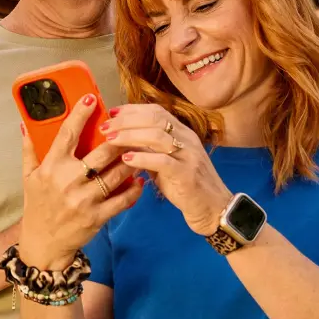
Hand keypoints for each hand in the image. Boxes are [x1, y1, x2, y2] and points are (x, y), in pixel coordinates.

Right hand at [18, 94, 142, 269]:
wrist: (43, 243)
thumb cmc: (37, 206)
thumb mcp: (28, 177)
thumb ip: (30, 149)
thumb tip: (25, 123)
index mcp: (51, 167)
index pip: (67, 133)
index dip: (80, 114)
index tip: (91, 97)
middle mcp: (68, 181)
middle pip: (102, 152)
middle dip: (120, 138)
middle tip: (131, 127)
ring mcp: (84, 200)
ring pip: (117, 173)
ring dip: (131, 160)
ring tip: (141, 149)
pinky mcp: (97, 217)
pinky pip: (123, 199)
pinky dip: (135, 188)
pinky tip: (141, 179)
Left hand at [102, 104, 230, 235]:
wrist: (213, 208)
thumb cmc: (185, 185)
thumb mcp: (165, 162)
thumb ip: (148, 149)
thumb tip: (122, 138)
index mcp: (182, 132)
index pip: (156, 111)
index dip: (132, 109)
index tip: (111, 113)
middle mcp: (187, 139)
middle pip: (154, 119)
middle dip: (126, 121)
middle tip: (105, 127)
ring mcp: (188, 155)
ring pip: (157, 136)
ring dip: (130, 136)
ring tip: (110, 140)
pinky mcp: (186, 174)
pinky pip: (162, 161)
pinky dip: (142, 158)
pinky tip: (126, 159)